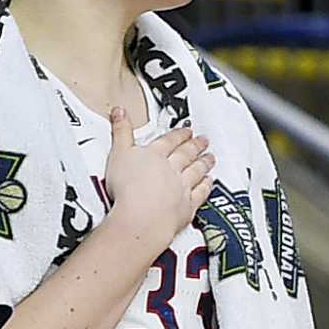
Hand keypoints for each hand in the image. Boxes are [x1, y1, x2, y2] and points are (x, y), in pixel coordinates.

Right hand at [104, 107, 213, 249]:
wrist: (142, 216)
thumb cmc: (128, 189)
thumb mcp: (117, 153)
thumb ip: (120, 132)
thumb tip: (120, 113)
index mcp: (155, 154)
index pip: (169, 140)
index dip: (179, 134)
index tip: (186, 130)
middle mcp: (172, 169)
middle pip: (186, 154)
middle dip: (196, 145)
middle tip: (204, 140)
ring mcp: (182, 187)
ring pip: (196, 171)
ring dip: (204, 163)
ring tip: (210, 157)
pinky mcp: (187, 205)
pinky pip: (200, 193)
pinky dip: (206, 186)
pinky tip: (210, 182)